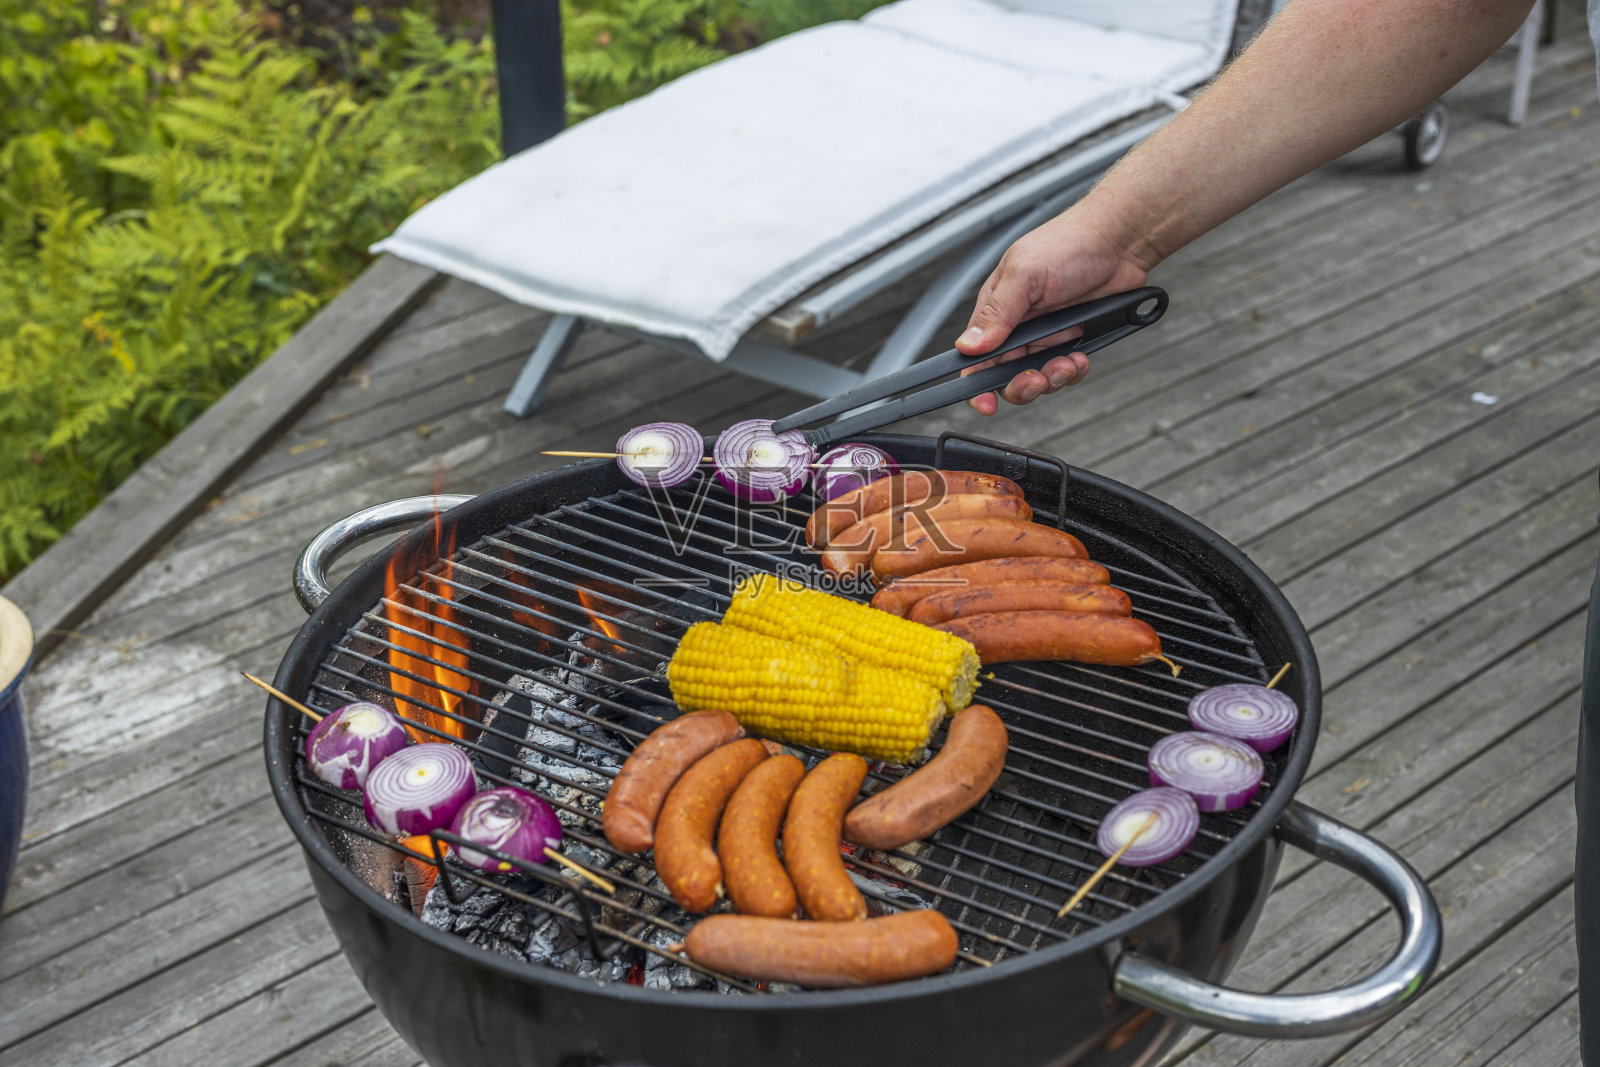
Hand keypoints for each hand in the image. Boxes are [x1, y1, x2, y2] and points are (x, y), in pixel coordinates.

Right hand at [956, 207, 1151, 413]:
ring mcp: (1045, 334)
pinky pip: (1065, 370)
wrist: (1120, 241)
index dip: (977, 384)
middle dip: (1022, 384)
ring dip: (1052, 377)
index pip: (975, 356)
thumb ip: (997, 313)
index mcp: (996, 308)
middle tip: (1038, 379)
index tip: (986, 404)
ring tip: (1068, 362)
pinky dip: (1073, 370)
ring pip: (1037, 376)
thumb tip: (969, 345)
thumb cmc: (1070, 243)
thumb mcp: (1025, 275)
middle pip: (1006, 374)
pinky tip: (1081, 355)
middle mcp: (1017, 324)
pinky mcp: (1071, 340)